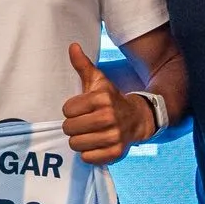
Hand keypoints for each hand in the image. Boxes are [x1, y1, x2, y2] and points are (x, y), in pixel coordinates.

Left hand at [62, 43, 151, 164]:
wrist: (138, 118)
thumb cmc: (110, 100)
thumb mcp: (98, 81)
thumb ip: (83, 65)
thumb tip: (72, 46)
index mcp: (102, 99)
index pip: (67, 110)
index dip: (71, 110)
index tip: (81, 109)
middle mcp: (109, 117)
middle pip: (69, 128)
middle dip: (73, 126)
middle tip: (83, 123)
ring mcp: (113, 136)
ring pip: (76, 144)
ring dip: (79, 140)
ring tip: (88, 134)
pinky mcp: (116, 152)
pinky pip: (87, 158)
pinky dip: (88, 154)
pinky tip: (95, 144)